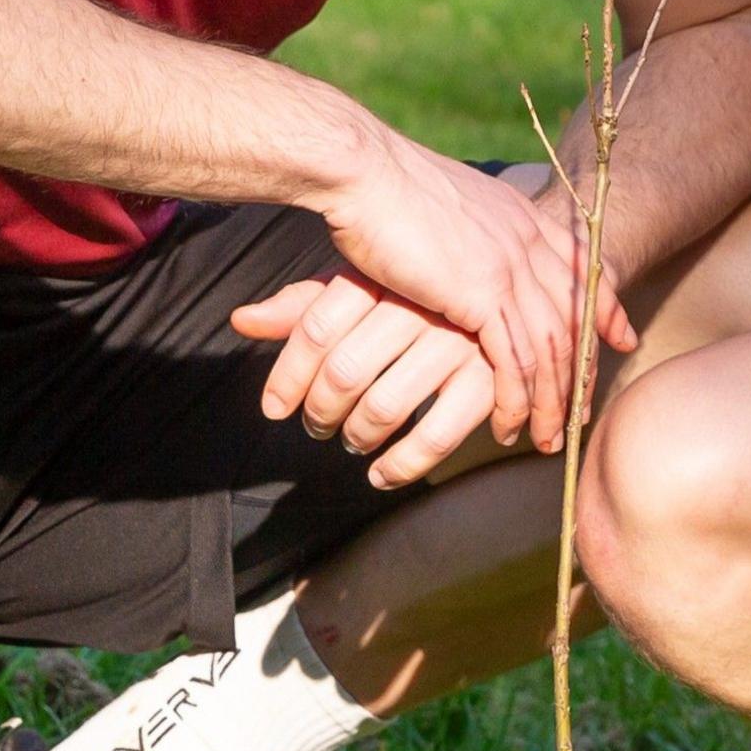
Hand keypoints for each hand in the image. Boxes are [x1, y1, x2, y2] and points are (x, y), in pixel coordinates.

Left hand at [231, 278, 500, 487]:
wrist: (510, 276)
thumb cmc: (417, 290)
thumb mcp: (361, 286)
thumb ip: (303, 307)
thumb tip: (241, 321)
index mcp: (381, 276)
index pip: (314, 328)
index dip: (286, 376)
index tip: (274, 408)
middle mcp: (418, 305)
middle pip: (343, 370)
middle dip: (319, 411)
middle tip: (315, 427)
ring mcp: (457, 341)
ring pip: (383, 405)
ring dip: (357, 438)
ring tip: (352, 443)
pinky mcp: (490, 378)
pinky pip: (436, 434)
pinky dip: (402, 464)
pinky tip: (383, 474)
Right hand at [303, 136, 621, 451]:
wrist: (364, 171)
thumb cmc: (386, 188)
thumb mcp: (446, 204)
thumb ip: (471, 229)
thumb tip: (463, 244)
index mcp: (521, 215)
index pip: (583, 268)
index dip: (604, 309)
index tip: (619, 339)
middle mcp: (527, 241)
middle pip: (574, 318)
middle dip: (581, 371)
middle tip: (581, 413)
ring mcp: (510, 267)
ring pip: (550, 348)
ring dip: (551, 401)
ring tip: (548, 439)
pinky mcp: (483, 294)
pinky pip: (515, 360)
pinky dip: (515, 400)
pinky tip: (507, 426)